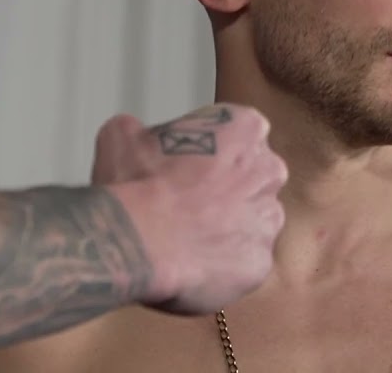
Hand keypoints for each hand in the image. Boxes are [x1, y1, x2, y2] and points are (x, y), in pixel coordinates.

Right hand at [91, 104, 287, 313]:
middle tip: (189, 201)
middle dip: (226, 187)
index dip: (208, 150)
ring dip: (228, 225)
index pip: (237, 133)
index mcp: (246, 128)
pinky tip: (195, 260)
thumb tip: (133, 135)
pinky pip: (245, 260)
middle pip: (253, 176)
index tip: (185, 165)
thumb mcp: (122, 135)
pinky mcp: (261, 260)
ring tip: (189, 234)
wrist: (139, 241)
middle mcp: (269, 170)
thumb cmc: (137, 184)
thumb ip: (139, 129)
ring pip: (252, 220)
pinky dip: (224, 262)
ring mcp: (269, 218)